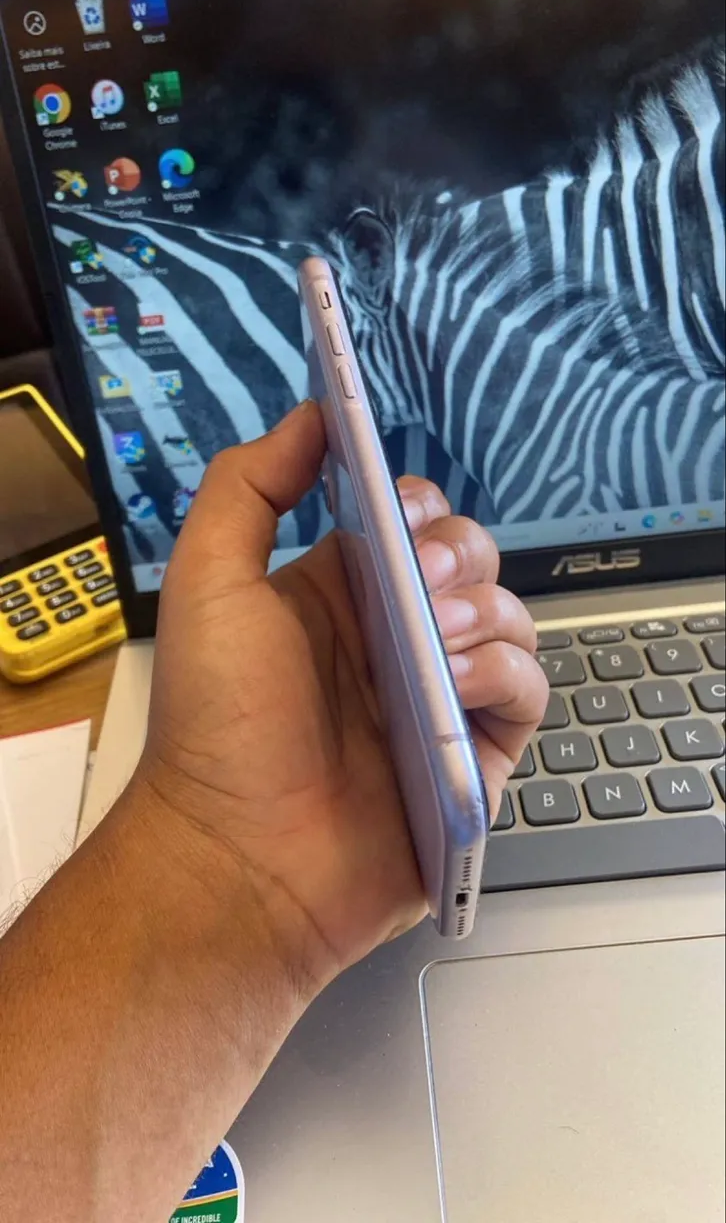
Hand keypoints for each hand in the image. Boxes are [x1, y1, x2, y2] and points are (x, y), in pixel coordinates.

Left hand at [139, 402, 546, 989]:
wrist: (238, 859)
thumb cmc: (216, 722)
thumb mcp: (208, 582)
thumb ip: (249, 488)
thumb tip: (312, 418)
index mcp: (342, 595)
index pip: (411, 522)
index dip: (418, 505)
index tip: (401, 514)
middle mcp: (397, 638)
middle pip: (470, 560)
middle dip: (457, 552)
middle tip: (420, 583)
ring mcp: (440, 697)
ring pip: (509, 618)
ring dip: (485, 610)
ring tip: (437, 643)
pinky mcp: (478, 755)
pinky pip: (526, 692)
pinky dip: (504, 674)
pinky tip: (455, 686)